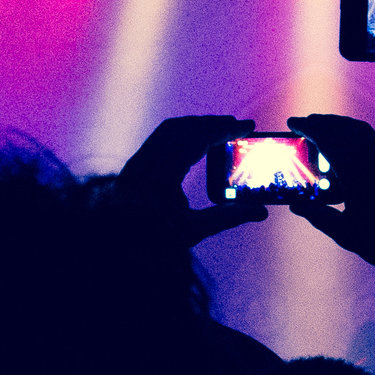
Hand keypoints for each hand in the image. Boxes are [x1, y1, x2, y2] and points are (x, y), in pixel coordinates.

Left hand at [114, 115, 267, 247]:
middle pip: (182, 128)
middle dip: (211, 124)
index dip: (224, 129)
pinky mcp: (132, 169)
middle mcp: (144, 162)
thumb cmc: (151, 242)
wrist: (115, 250)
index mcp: (159, 174)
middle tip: (236, 127)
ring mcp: (135, 164)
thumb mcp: (193, 231)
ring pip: (168, 130)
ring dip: (195, 126)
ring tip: (218, 133)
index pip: (196, 137)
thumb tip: (258, 211)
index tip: (245, 126)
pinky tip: (193, 146)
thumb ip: (227, 217)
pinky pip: (158, 140)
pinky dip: (180, 135)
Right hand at [286, 114, 374, 289]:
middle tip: (306, 125)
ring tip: (326, 133)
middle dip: (324, 123)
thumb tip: (296, 205)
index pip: (330, 139)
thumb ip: (318, 215)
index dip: (310, 127)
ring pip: (365, 134)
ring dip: (343, 127)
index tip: (294, 123)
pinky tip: (351, 151)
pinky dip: (360, 138)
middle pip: (347, 130)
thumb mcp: (344, 233)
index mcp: (359, 174)